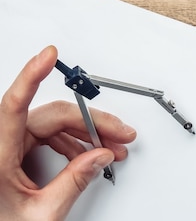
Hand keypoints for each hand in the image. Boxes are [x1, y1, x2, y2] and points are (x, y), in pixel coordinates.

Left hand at [0, 46, 136, 220]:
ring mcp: (5, 149)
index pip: (13, 104)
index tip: (48, 55)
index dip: (32, 76)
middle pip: (49, 117)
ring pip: (50, 125)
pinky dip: (70, 142)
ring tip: (111, 148)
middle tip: (119, 132)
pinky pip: (45, 137)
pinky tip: (89, 153)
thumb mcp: (41, 215)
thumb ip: (73, 183)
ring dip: (84, 133)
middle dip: (90, 122)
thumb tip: (99, 156)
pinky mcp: (10, 155)